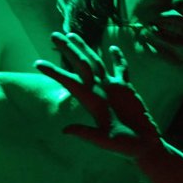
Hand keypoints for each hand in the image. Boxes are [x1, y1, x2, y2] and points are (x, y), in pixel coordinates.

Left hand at [35, 32, 161, 158]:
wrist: (144, 147)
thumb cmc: (124, 147)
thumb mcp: (104, 142)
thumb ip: (86, 134)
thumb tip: (65, 130)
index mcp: (92, 102)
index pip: (70, 82)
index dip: (55, 72)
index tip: (38, 64)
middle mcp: (99, 92)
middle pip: (81, 65)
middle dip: (68, 50)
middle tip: (54, 35)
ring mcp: (112, 89)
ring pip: (96, 63)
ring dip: (85, 49)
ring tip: (73, 35)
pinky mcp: (127, 89)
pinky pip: (121, 70)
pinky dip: (118, 59)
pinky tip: (112, 48)